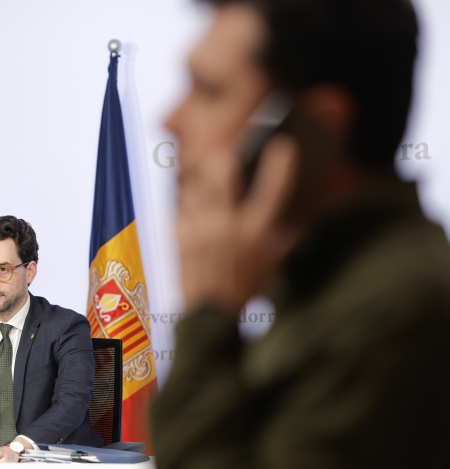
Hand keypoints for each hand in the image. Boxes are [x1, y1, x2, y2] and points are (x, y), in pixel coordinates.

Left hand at [176, 136, 298, 312]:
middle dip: (224, 157)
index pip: (274, 188)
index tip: (282, 147)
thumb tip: (298, 228)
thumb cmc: (243, 289)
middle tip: (224, 156)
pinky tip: (190, 203)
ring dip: (201, 176)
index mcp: (257, 231)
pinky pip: (180, 205)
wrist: (209, 312)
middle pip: (223, 171)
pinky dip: (186, 201)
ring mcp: (201, 227)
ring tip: (203, 176)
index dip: (281, 164)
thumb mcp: (271, 265)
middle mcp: (229, 224)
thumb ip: (285, 242)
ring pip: (196, 182)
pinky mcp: (179, 233)